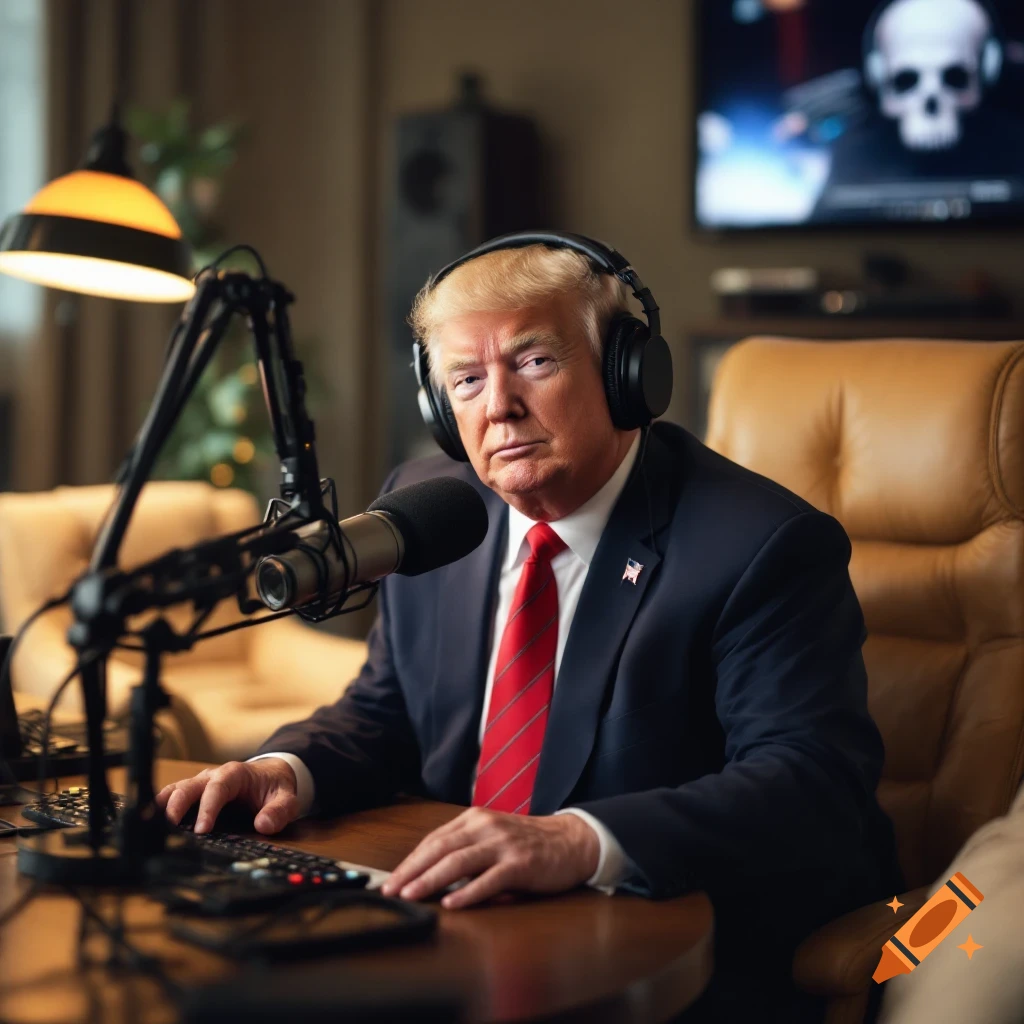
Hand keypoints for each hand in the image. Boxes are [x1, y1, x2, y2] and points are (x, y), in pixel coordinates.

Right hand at [155, 759, 299, 834]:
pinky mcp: (192, 794)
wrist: (269, 776)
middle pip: (188, 787)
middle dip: (177, 807)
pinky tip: (150, 826)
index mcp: (234, 774)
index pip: (217, 788)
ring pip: (174, 791)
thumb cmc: (274, 788)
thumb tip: (264, 825)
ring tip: (150, 828)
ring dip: (162, 808)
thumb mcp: (286, 798)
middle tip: (169, 830)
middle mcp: (212, 776)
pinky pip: (171, 799)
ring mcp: (199, 784)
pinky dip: (159, 810)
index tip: (202, 829)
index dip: (207, 807)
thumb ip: (279, 811)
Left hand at [380, 807, 599, 908]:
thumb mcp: (492, 837)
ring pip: (459, 861)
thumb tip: (427, 874)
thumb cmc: (527, 843)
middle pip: (440, 848)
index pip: (434, 840)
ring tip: (412, 895)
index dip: (411, 861)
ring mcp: (503, 844)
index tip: (391, 879)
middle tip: (391, 889)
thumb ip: (465, 849)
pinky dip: (468, 893)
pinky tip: (451, 904)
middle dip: (412, 870)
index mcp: (475, 818)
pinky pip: (489, 879)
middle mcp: (486, 826)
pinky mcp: (520, 863)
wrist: (571, 840)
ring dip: (431, 879)